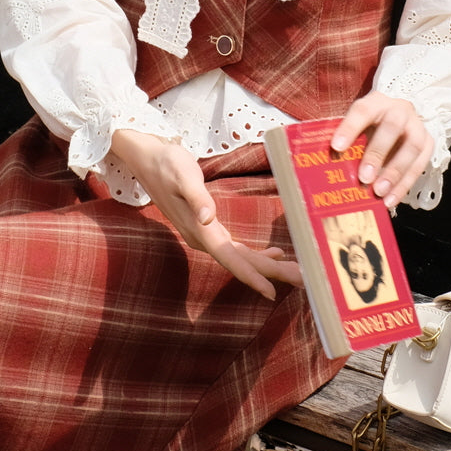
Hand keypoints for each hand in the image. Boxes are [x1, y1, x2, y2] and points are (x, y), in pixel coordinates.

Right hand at [110, 129, 302, 299]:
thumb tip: (208, 219)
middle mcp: (203, 238)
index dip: (252, 275)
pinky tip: (276, 254)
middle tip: (304, 280)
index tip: (272, 292)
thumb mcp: (184, 175)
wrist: (147, 158)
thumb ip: (197, 198)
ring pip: (242, 258)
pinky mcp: (207, 228)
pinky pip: (236, 249)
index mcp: (200, 230)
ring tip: (297, 272)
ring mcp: (204, 235)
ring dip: (269, 266)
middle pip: (242, 263)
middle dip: (273, 273)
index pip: (230, 258)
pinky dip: (257, 254)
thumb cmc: (167, 163)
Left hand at [330, 93, 434, 209]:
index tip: (336, 147)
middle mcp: (399, 110)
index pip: (362, 111)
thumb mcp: (358, 125)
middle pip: (391, 127)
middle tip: (364, 177)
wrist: (401, 117)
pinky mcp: (428, 144)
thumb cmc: (371, 125)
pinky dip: (405, 184)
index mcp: (376, 102)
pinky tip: (391, 199)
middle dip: (377, 153)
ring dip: (395, 172)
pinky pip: (420, 164)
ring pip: (412, 147)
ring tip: (379, 193)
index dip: (349, 128)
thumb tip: (326, 166)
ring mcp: (417, 126)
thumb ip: (346, 140)